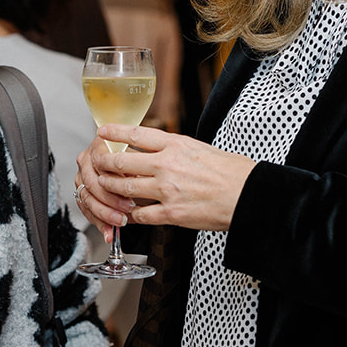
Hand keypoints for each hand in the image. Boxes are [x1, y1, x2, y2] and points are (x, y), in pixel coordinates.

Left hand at [75, 126, 256, 235]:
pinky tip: (126, 214)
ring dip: (111, 188)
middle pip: (123, 161)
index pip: (137, 134)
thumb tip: (160, 149)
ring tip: (105, 188)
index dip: (115, 132)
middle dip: (105, 163)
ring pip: (125, 188)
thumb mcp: (201, 148)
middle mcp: (167, 165)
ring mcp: (167, 190)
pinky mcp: (172, 213)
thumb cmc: (231, 172)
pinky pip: (141, 214)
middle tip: (97, 163)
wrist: (248, 195)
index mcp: (176, 145)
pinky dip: (130, 215)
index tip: (102, 131)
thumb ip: (177, 149)